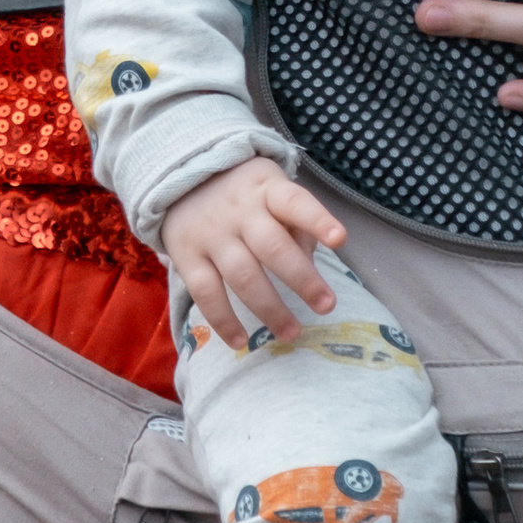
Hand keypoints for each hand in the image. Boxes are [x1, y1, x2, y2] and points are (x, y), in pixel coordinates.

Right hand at [162, 156, 346, 343]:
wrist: (183, 181)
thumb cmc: (247, 196)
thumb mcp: (275, 194)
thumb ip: (298, 228)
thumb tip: (310, 270)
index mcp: (268, 191)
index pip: (295, 203)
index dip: (317, 220)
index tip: (340, 239)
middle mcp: (239, 211)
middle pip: (272, 247)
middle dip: (302, 279)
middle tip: (326, 306)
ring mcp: (211, 234)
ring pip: (242, 275)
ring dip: (270, 309)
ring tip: (292, 333)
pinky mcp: (187, 256)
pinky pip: (205, 292)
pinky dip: (223, 320)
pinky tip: (241, 341)